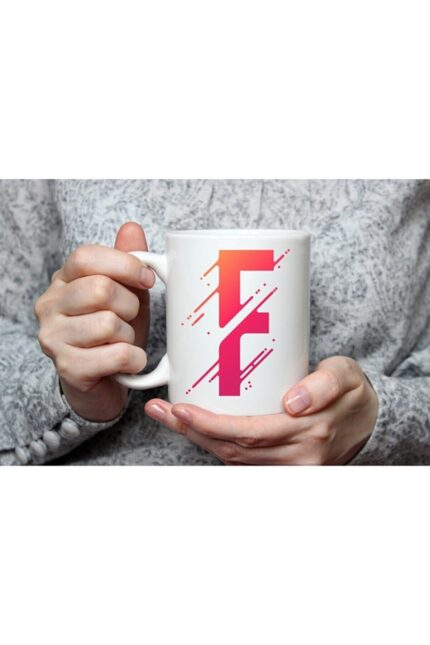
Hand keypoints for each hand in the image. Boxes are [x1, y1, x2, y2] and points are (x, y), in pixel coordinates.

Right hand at [34, 221, 153, 421]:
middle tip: (130, 319)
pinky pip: (118, 354)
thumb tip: (132, 228)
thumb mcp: (126, 294)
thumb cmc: (113, 334)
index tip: (146, 280)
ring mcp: (53, 337)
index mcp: (62, 280)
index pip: (86, 257)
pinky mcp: (67, 367)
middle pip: (101, 289)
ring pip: (109, 323)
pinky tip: (128, 362)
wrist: (102, 384)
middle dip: (130, 306)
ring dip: (130, 335)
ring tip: (123, 342)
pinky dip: (134, 359)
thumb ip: (128, 262)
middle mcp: (49, 305)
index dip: (124, 264)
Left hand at [145, 356, 377, 464]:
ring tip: (167, 415)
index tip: (181, 409)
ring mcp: (288, 468)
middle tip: (160, 409)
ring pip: (231, 459)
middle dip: (191, 430)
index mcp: (309, 434)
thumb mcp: (347, 376)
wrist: (368, 423)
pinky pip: (239, 461)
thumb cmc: (352, 394)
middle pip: (231, 450)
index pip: (249, 434)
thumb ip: (325, 384)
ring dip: (196, 438)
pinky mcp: (280, 468)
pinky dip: (213, 445)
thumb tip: (293, 402)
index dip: (211, 425)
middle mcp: (296, 458)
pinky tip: (193, 427)